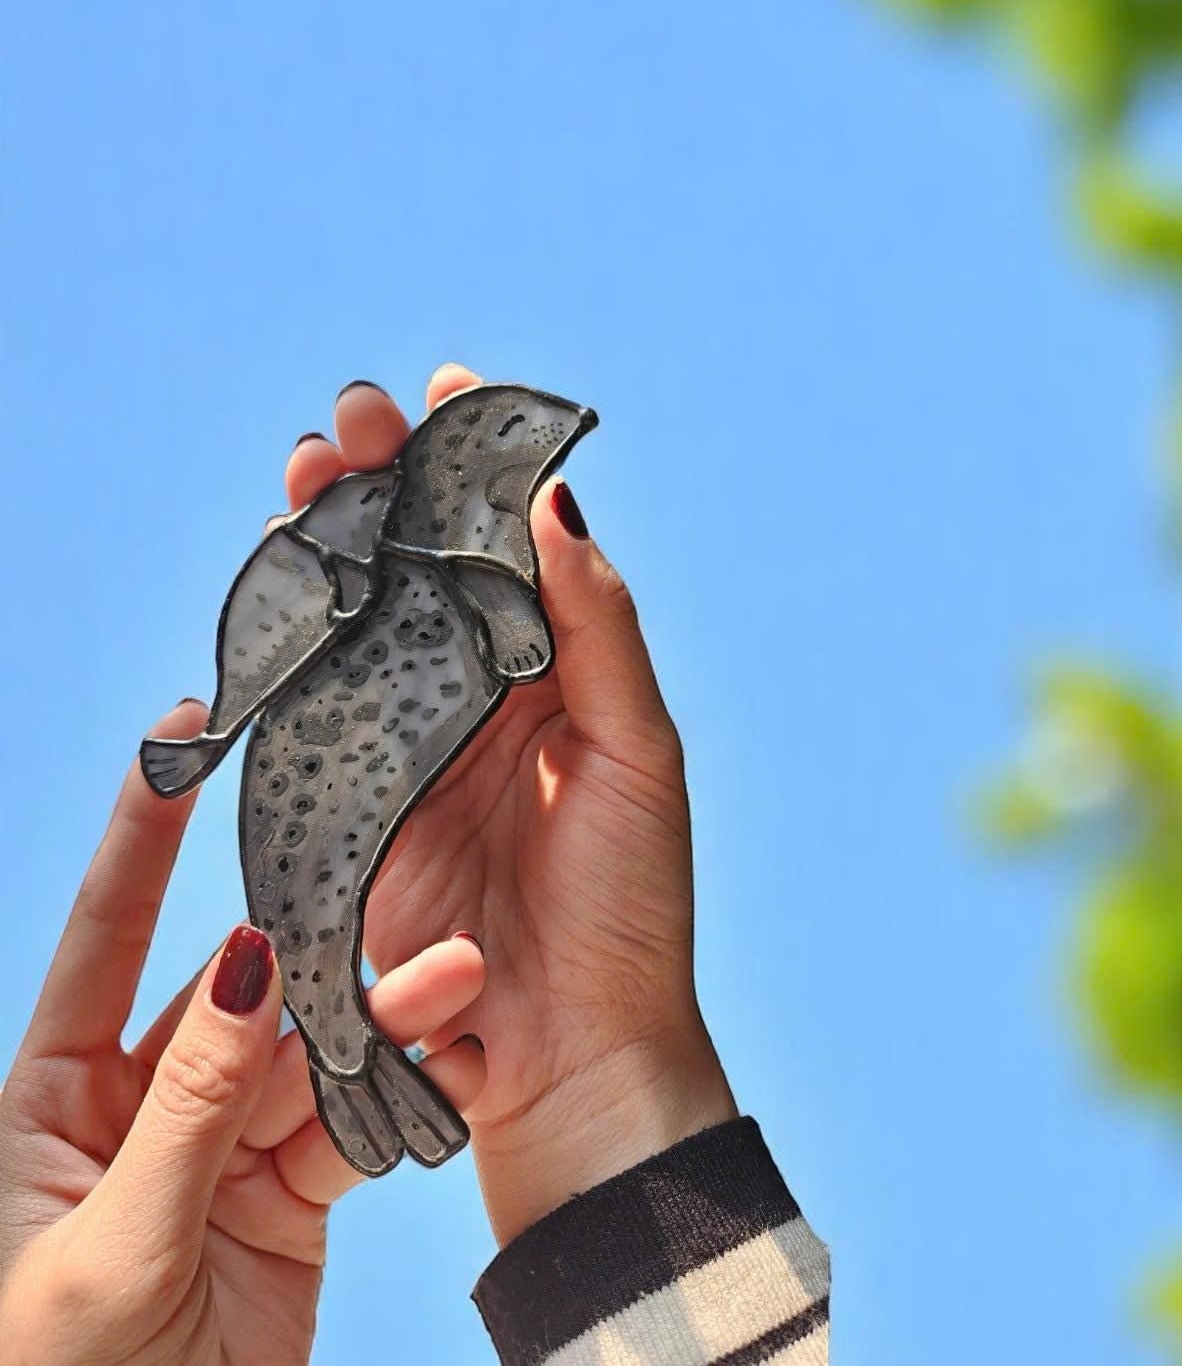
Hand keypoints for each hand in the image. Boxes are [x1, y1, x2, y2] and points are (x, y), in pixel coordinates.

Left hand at [0, 700, 486, 1364]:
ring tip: (451, 986)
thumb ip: (186, 1105)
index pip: (104, 938)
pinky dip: (395, 1104)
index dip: (142, 837)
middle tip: (399, 909)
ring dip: (379, 1026)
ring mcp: (217, 1151)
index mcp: (50, 1104)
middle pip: (241, 1004)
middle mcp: (138, 1107)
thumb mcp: (110, 1250)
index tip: (179, 738)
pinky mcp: (283, 1200)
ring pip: (310, 1063)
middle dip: (322, 956)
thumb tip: (240, 962)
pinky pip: (345, 1131)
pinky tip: (445, 1068)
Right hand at [280, 372, 735, 1244]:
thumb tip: (557, 505)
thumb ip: (598, 629)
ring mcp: (412, 743)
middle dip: (385, 486)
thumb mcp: (639, 753)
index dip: (476, 471)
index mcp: (560, 675)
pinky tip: (281, 573)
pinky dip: (292, 635)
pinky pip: (313, 702)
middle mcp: (483, 696)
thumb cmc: (630, 905)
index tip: (451, 392)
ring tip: (309, 472)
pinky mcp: (353, 799)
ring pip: (360, 616)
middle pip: (423, 567)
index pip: (511, 548)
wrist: (574, 1051)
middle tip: (352, 420)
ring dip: (331, 540)